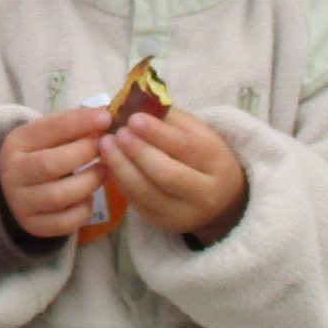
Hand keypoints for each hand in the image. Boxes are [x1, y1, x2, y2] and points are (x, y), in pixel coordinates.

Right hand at [0, 107, 110, 240]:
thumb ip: (70, 127)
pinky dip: (83, 210)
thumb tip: (104, 116)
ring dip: (89, 182)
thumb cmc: (36, 155)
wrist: (8, 189)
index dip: (79, 122)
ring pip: (59, 196)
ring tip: (103, 171)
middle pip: (50, 164)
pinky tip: (88, 197)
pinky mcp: (33, 226)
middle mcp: (13, 173)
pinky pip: (64, 223)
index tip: (105, 118)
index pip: (48, 129)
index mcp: (16, 143)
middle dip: (83, 154)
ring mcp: (21, 203)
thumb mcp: (43, 136)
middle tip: (104, 148)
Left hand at [105, 108, 247, 243]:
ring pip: (147, 193)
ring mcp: (183, 213)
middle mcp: (204, 193)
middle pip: (166, 174)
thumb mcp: (199, 133)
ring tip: (106, 147)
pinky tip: (110, 165)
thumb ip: (171, 119)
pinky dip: (121, 182)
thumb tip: (136, 104)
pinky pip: (137, 203)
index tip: (133, 118)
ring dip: (121, 168)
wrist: (221, 201)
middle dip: (137, 152)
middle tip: (115, 134)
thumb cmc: (203, 157)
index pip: (186, 147)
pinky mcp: (164, 223)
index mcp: (216, 162)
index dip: (157, 133)